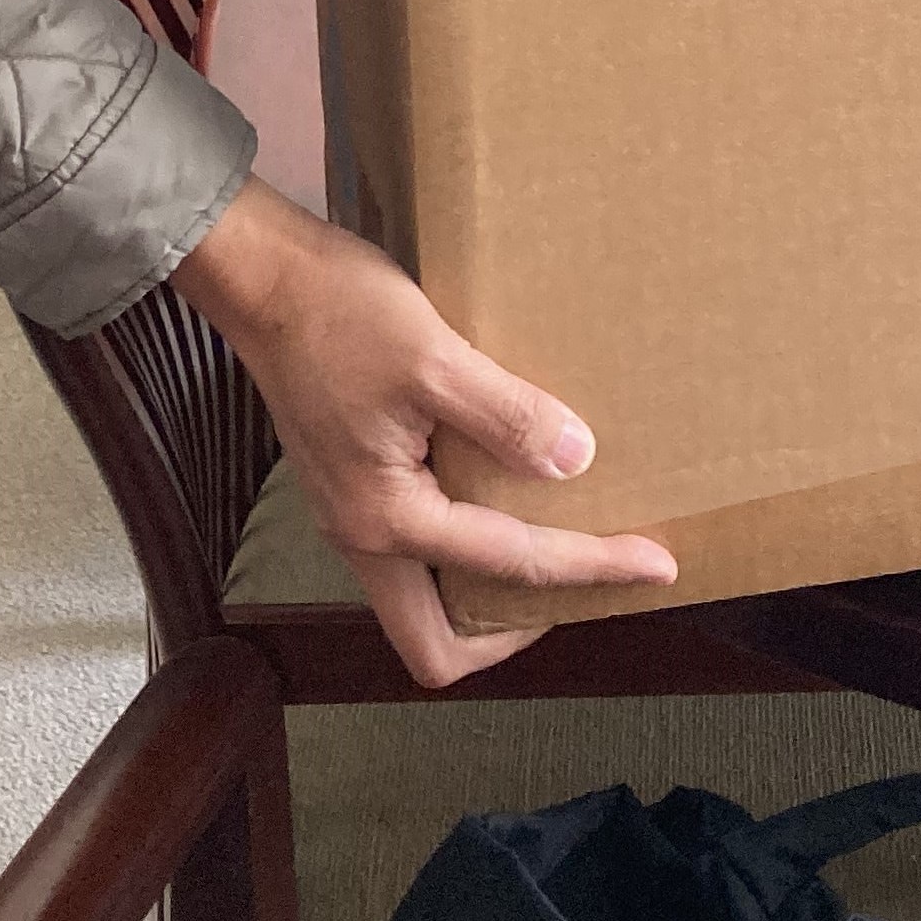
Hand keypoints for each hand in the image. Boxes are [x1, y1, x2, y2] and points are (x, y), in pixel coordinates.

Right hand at [172, 178, 677, 685]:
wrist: (264, 276)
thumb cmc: (339, 311)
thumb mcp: (435, 356)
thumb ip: (505, 416)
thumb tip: (575, 462)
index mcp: (386, 518)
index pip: (510, 566)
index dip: (593, 566)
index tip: (655, 563)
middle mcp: (361, 536)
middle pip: (437, 644)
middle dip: (515, 627)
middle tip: (584, 580)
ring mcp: (351, 514)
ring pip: (425, 598)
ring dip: (491, 585)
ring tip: (556, 541)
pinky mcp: (352, 482)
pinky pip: (418, 545)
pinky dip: (466, 541)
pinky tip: (503, 490)